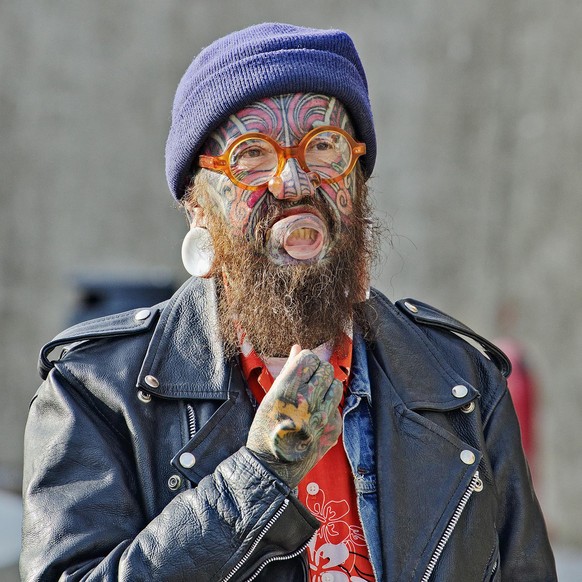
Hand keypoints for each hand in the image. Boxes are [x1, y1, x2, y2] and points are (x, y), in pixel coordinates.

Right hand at [246, 345, 342, 487]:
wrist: (272, 465)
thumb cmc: (266, 429)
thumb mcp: (270, 396)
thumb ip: (287, 370)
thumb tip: (298, 348)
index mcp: (287, 390)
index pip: (308, 358)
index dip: (306, 359)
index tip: (302, 367)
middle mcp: (306, 400)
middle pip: (324, 368)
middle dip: (317, 370)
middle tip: (309, 379)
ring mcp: (321, 415)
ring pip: (335, 383)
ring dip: (326, 384)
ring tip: (315, 392)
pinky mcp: (332, 427)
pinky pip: (337, 404)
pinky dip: (329, 403)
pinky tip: (317, 411)